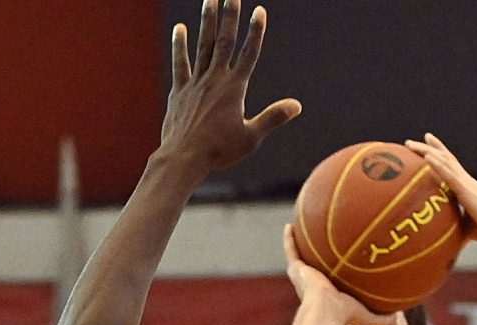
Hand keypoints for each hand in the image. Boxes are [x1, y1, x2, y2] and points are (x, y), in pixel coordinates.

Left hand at [162, 0, 300, 175]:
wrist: (184, 158)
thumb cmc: (219, 152)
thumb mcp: (251, 137)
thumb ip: (273, 118)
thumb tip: (296, 106)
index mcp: (234, 88)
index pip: (249, 54)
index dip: (255, 32)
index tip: (260, 11)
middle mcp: (215, 79)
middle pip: (225, 41)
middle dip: (230, 15)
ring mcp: (196, 82)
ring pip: (203, 45)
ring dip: (207, 21)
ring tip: (210, 0)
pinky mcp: (180, 90)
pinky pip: (180, 62)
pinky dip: (180, 45)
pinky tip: (180, 28)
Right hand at [283, 224, 389, 324]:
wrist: (325, 311)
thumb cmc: (345, 315)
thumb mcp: (367, 315)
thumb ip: (381, 317)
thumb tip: (399, 316)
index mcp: (326, 295)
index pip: (331, 283)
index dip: (334, 275)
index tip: (340, 264)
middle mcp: (312, 285)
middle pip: (315, 267)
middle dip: (318, 258)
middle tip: (323, 245)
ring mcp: (303, 276)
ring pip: (301, 256)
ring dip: (301, 244)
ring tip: (303, 229)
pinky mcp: (296, 269)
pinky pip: (291, 250)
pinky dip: (289, 239)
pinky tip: (290, 225)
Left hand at [404, 132, 476, 243]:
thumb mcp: (468, 230)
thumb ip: (455, 232)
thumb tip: (443, 247)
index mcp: (466, 188)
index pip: (450, 167)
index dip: (439, 156)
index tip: (427, 149)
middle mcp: (465, 180)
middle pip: (445, 158)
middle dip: (430, 148)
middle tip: (412, 142)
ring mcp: (465, 182)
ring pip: (444, 161)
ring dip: (427, 151)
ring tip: (410, 144)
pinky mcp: (466, 189)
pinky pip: (448, 174)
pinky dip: (437, 164)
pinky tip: (426, 156)